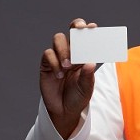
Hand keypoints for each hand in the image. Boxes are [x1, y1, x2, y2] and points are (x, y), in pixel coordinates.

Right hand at [39, 18, 98, 138]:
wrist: (64, 111)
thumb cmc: (78, 97)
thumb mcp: (86, 88)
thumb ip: (88, 76)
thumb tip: (90, 63)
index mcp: (84, 56)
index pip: (87, 38)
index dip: (89, 30)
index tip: (93, 28)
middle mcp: (72, 53)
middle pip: (72, 31)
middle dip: (76, 27)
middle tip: (80, 30)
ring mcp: (58, 57)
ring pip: (58, 39)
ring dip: (64, 49)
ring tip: (68, 66)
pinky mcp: (47, 64)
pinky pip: (48, 54)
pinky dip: (54, 63)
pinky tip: (59, 75)